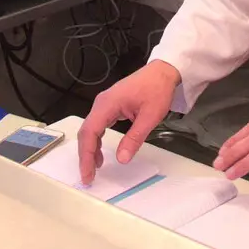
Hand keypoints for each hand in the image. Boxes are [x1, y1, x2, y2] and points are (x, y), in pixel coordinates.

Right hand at [77, 60, 180, 184]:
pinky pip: (98, 125)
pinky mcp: (110, 106)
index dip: (86, 155)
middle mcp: (101, 103)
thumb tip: (121, 159)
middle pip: (86, 132)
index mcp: (107, 104)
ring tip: (95, 168)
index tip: (87, 173)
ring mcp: (104, 103)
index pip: (89, 132)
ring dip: (90, 149)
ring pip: (90, 129)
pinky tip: (100, 153)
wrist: (163, 71)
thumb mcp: (150, 117)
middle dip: (85, 155)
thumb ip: (134, 138)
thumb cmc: (157, 90)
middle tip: (88, 176)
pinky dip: (96, 140)